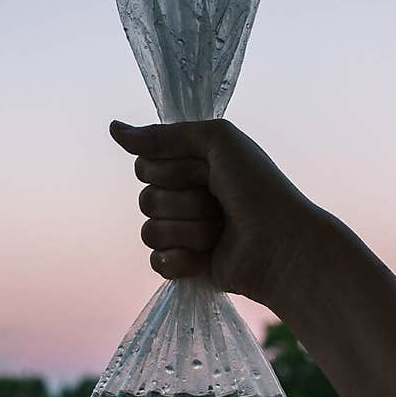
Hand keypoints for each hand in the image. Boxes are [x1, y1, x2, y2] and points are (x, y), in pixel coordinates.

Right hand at [109, 117, 314, 309]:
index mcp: (189, 167)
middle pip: (146, 200)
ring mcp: (183, 234)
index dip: (170, 170)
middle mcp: (183, 199)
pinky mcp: (185, 267)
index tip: (205, 171)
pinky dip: (184, 260)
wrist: (281, 242)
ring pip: (151, 232)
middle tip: (219, 203)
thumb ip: (164, 135)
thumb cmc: (258, 187)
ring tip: (221, 231)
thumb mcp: (218, 141)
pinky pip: (157, 262)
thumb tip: (114, 129)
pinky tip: (209, 257)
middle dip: (184, 202)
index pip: (145, 166)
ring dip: (190, 231)